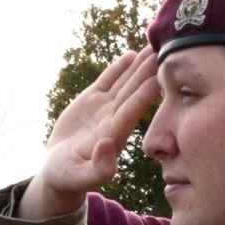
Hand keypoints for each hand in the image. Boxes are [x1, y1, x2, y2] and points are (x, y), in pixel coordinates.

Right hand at [34, 49, 161, 200]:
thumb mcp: (79, 177)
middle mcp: (114, 119)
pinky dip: (119, 68)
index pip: (130, 113)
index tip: (157, 81)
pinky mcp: (92, 101)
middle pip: (133, 92)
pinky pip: (107, 81)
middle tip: (165, 51)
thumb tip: (108, 146)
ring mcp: (104, 108)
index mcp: (114, 136)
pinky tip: (132, 55)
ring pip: (124, 83)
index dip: (142, 97)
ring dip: (140, 66)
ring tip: (154, 46)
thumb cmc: (68, 178)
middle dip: (148, 72)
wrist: (59, 169)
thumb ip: (97, 168)